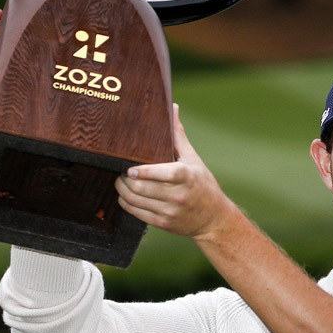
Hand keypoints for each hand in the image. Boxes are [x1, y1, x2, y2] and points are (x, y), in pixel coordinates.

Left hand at [115, 106, 236, 239]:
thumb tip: (172, 108)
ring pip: (136, 201)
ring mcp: (170, 212)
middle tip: (120, 170)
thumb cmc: (202, 184)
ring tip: (120, 181)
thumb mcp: (193, 159)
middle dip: (125, 179)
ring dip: (123, 190)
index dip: (144, 172)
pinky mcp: (163, 223)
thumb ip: (178, 135)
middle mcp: (178, 196)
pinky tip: (125, 195)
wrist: (213, 218)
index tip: (130, 168)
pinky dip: (126, 203)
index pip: (163, 173)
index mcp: (186, 177)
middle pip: (143, 188)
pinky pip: (137, 213)